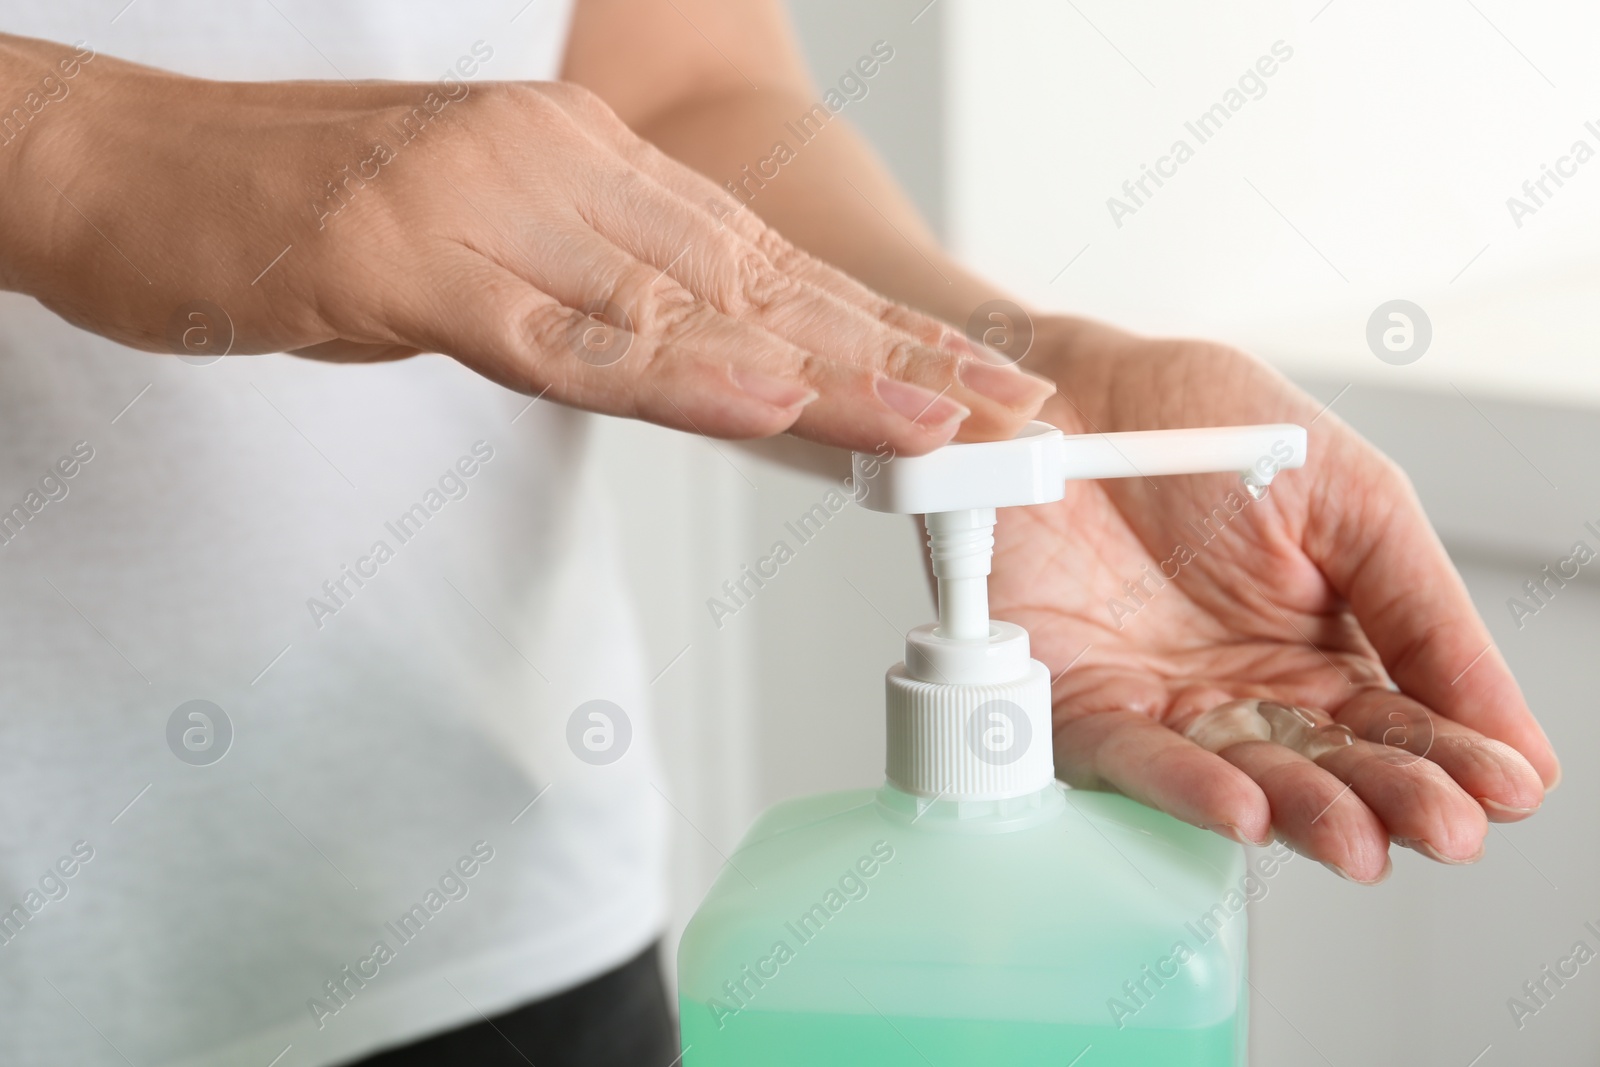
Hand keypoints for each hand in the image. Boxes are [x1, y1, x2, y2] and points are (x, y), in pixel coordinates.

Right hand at [0, 35, 1052, 453]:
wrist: (116, 169)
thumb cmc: (285, 210)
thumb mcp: (467, 250)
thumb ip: (578, 293)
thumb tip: (675, 356)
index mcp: (577, 162)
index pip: (757, 260)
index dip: (872, 327)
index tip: (964, 380)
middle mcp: (554, 169)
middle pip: (754, 281)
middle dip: (889, 355)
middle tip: (1004, 413)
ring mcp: (485, 207)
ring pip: (685, 306)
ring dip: (821, 374)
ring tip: (934, 425)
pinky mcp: (405, 261)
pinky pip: (561, 335)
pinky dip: (671, 377)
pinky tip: (766, 404)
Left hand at [994, 316, 1557, 882]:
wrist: (1072, 390)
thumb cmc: (1198, 426)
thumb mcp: (1347, 498)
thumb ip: (1425, 612)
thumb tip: (1521, 744)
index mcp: (1322, 646)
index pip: (1403, 723)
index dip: (1456, 758)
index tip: (1508, 789)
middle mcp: (1245, 690)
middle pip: (1331, 765)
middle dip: (1391, 800)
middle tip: (1444, 827)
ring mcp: (1163, 702)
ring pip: (1243, 779)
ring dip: (1302, 812)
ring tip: (1357, 837)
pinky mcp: (1077, 706)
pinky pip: (1131, 757)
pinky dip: (1182, 787)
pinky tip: (1243, 807)